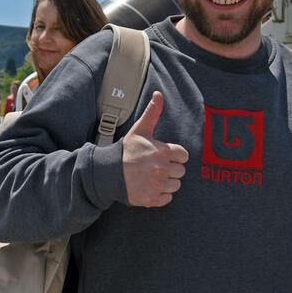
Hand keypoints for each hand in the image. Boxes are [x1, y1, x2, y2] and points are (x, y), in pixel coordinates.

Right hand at [121, 91, 188, 206]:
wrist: (107, 173)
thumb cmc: (126, 150)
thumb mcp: (140, 130)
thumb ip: (153, 112)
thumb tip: (158, 93)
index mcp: (163, 151)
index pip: (184, 156)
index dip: (174, 155)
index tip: (162, 155)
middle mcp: (162, 169)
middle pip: (181, 171)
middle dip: (171, 169)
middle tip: (155, 166)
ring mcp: (157, 185)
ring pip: (176, 185)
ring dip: (167, 182)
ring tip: (152, 176)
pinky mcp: (152, 199)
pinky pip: (168, 198)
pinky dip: (161, 195)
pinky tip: (150, 187)